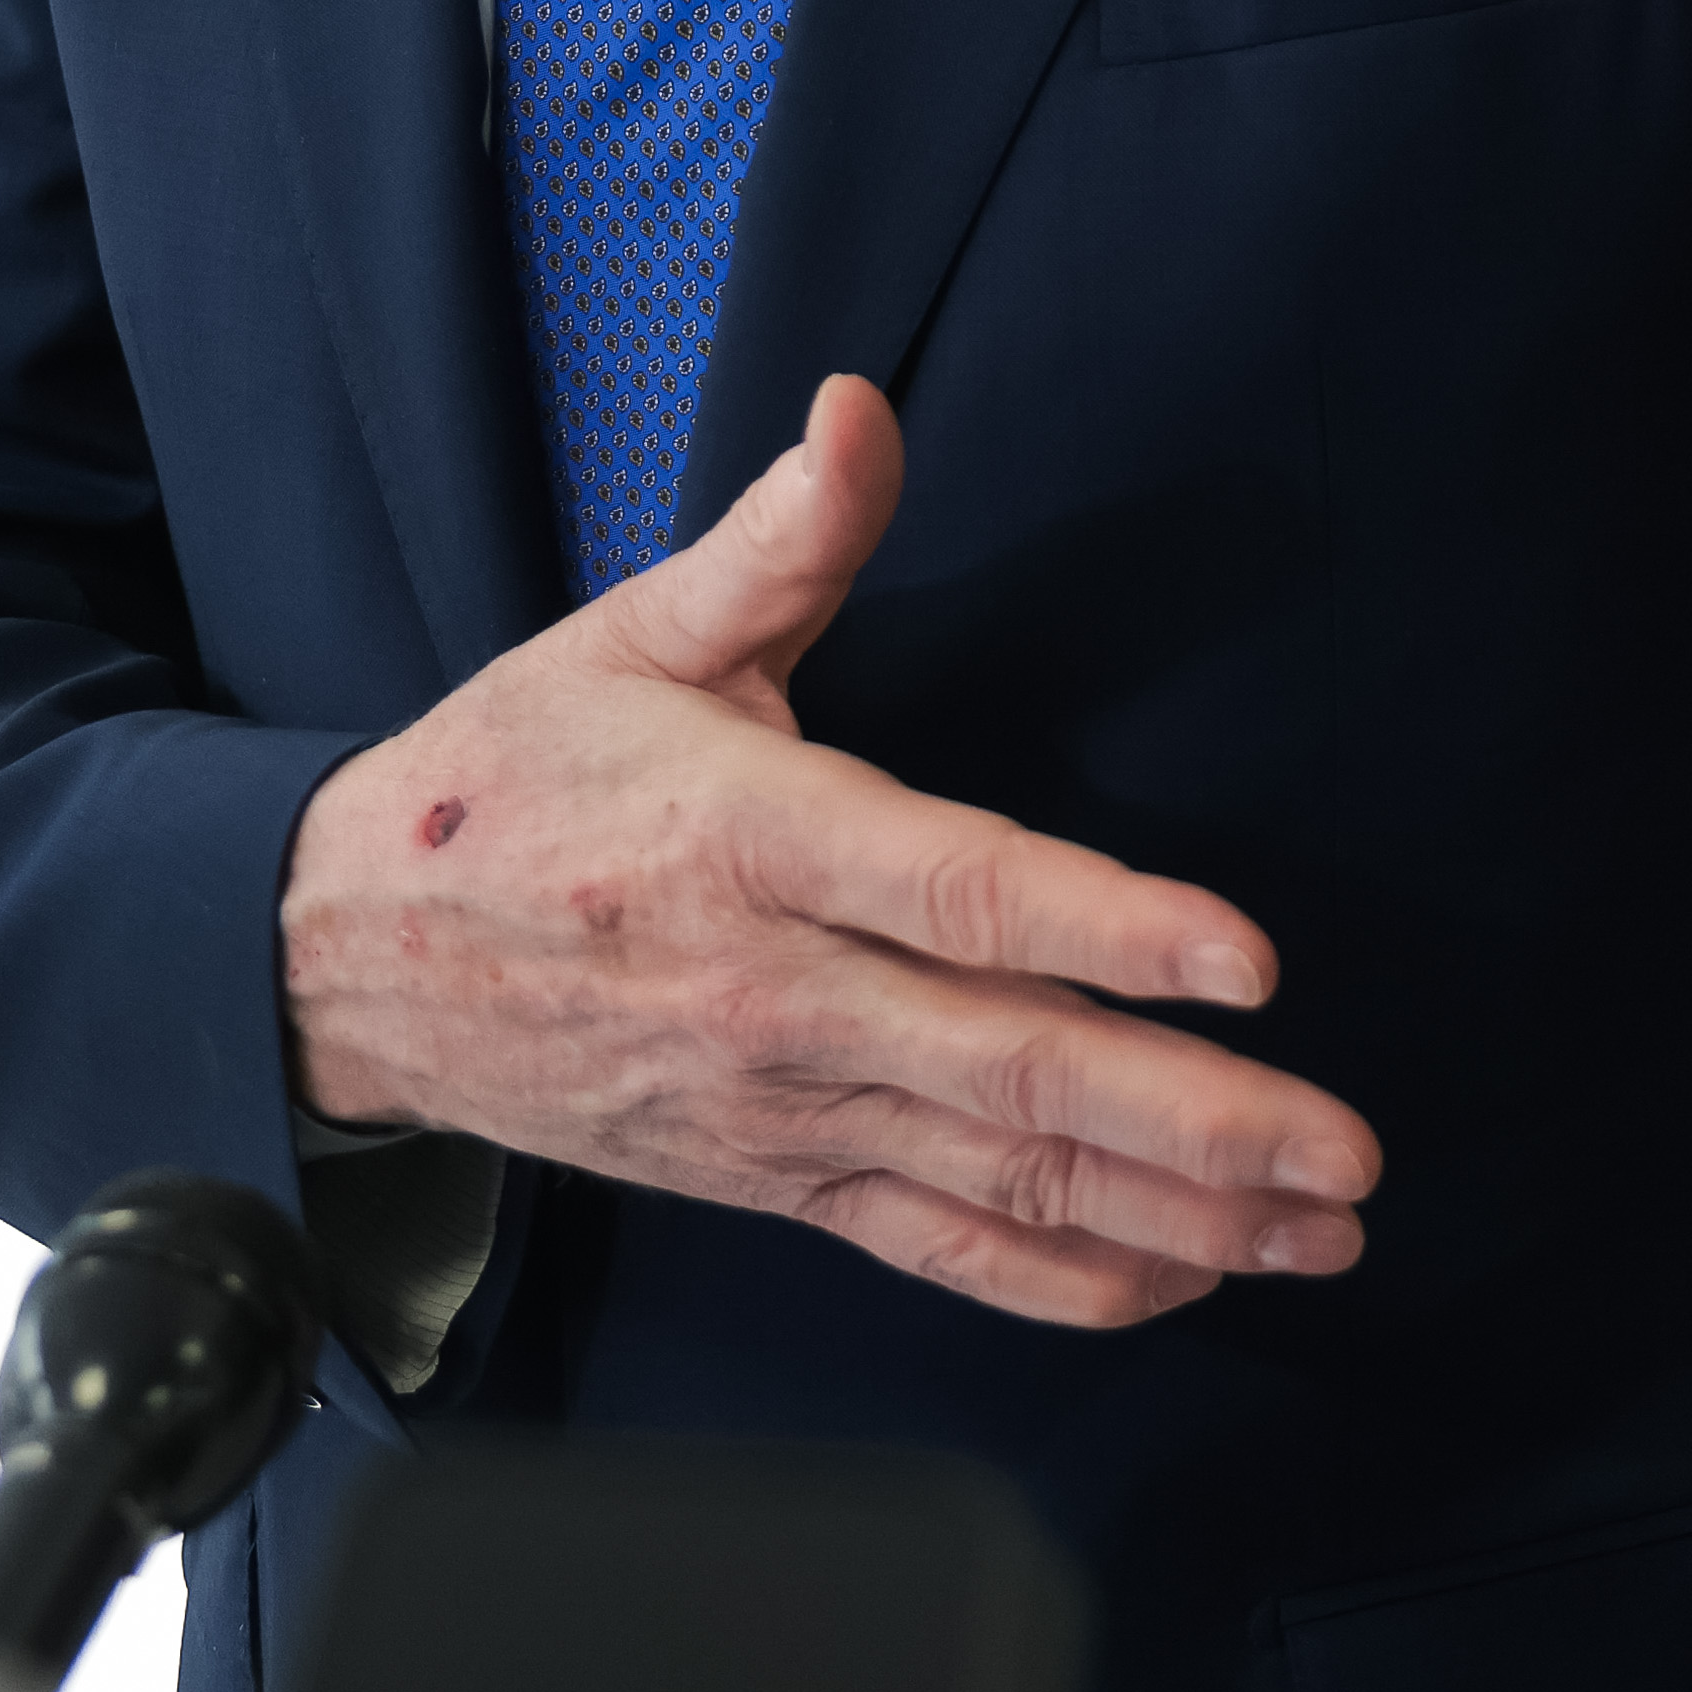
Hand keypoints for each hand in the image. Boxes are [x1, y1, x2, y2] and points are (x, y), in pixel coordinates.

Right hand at [280, 376, 1377, 1324]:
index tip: (1246, 960)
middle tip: (1343, 1151)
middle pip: (1011, 1069)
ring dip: (1172, 1215)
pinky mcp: (774, 1183)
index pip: (961, 892)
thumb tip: (862, 409)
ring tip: (1316, 1231)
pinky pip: (937, 1252)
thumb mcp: (634, 632)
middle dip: (1196, 1119)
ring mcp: (780, 1109)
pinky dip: (1065, 1282)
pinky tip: (1184, 1279)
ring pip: (997, 1182)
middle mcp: (777, 995)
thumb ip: (780, 537)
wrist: (348, 957)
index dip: (1109, 931)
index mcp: (756, 844)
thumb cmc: (515, 778)